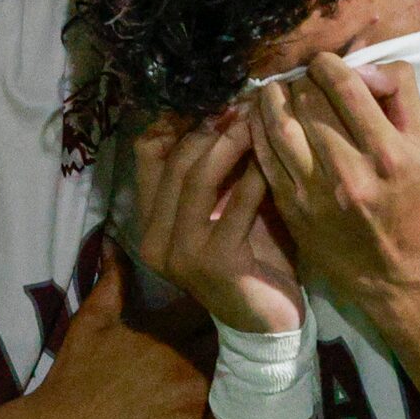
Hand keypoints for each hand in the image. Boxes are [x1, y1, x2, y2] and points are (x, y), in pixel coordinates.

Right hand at [21, 251, 207, 418]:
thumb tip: (113, 243)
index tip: (216, 304)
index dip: (216, 307)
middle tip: (213, 340)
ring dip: (217, 376)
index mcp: (169, 337)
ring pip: (222, 383)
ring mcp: (192, 408)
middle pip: (224, 349)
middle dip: (220, 342)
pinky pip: (211, 418)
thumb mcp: (91, 323)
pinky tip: (188, 405)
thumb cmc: (74, 378)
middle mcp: (189, 371)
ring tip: (208, 372)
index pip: (213, 311)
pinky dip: (203, 409)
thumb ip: (113, 282)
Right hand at [133, 112, 304, 334]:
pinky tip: (273, 156)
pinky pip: (236, 204)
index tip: (210, 94)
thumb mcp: (226, 208)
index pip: (146, 155)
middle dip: (209, 125)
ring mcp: (181, 253)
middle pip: (174, 161)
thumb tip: (227, 106)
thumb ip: (217, 170)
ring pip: (197, 178)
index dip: (175, 119)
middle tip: (242, 100)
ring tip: (257, 117)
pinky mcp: (214, 263)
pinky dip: (255, 175)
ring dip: (230, 142)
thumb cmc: (253, 259)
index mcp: (151, 222)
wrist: (270, 324)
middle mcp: (155, 239)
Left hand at [245, 54, 419, 308]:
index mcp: (387, 151)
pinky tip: (258, 117)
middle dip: (301, 80)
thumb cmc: (406, 196)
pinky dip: (257, 129)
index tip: (324, 65)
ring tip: (273, 89)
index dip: (327, 64)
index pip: (345, 85)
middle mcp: (351, 169)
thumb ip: (399, 93)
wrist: (389, 266)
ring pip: (280, 125)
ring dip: (271, 98)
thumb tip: (362, 63)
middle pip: (309, 100)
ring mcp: (316, 190)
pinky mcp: (292, 206)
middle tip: (300, 79)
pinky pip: (264, 155)